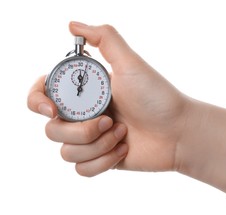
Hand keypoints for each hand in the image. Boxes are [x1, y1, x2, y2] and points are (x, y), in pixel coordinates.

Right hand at [27, 21, 189, 176]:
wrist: (179, 132)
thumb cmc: (158, 97)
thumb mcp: (131, 63)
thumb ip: (105, 38)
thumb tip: (72, 25)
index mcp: (85, 93)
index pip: (42, 96)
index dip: (38, 102)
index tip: (53, 109)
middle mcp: (85, 116)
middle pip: (52, 130)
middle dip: (82, 130)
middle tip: (111, 121)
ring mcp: (93, 140)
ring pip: (67, 153)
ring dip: (98, 145)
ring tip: (124, 134)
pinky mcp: (102, 161)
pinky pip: (83, 170)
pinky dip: (104, 161)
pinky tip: (124, 150)